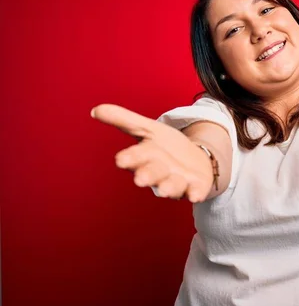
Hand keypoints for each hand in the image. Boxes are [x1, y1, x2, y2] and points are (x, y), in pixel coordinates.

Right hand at [91, 104, 214, 202]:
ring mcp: (178, 181)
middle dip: (147, 175)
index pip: (135, 157)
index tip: (121, 160)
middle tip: (140, 180)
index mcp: (146, 157)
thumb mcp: (148, 129)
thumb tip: (95, 110)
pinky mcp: (195, 186)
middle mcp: (160, 173)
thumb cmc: (167, 147)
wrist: (197, 158)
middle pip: (152, 174)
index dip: (130, 159)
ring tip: (165, 189)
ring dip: (169, 187)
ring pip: (172, 186)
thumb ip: (124, 120)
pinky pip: (195, 191)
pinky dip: (195, 193)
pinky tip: (195, 195)